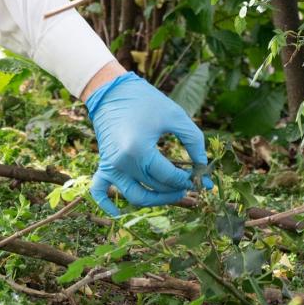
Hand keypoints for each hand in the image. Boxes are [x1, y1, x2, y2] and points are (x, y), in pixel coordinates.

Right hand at [86, 71, 211, 216]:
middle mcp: (123, 163)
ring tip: (174, 194)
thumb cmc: (145, 100)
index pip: (169, 177)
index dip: (189, 179)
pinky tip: (119, 214)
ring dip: (156, 200)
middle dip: (178, 189)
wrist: (111, 90)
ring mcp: (111, 166)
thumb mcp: (175, 116)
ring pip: (135, 197)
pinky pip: (100, 191)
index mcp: (140, 150)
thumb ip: (194, 142)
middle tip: (193, 183)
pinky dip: (108, 205)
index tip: (203, 176)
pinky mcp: (103, 164)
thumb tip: (204, 168)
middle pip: (155, 188)